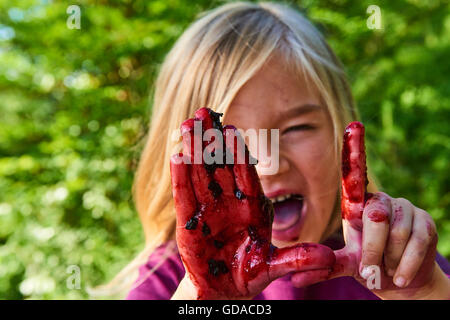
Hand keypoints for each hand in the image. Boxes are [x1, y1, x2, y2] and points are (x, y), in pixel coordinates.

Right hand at [170, 108, 334, 299]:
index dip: (237, 152)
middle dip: (211, 141)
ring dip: (192, 150)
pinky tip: (177, 155)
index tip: (232, 129)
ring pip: (199, 175)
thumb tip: (326, 258)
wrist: (225, 290)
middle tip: (203, 113)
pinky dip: (181, 178)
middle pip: (218, 166)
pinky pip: (185, 198)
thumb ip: (296, 259)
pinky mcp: (189, 227)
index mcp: (251, 206)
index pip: (244, 173)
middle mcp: (227, 204)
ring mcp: (207, 213)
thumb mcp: (274, 266)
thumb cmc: (250, 272)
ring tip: (187, 124)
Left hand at [292, 121, 449, 298]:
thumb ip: (324, 266)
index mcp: (358, 205)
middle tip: (369, 269)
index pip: (355, 175)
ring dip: (389, 260)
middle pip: (374, 216)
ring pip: (396, 232)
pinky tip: (399, 275)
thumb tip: (295, 278)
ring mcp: (404, 209)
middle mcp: (380, 200)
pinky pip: (417, 242)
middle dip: (371, 249)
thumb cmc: (369, 265)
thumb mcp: (346, 264)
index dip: (355, 150)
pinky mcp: (425, 222)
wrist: (401, 279)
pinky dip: (406, 265)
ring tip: (386, 268)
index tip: (353, 126)